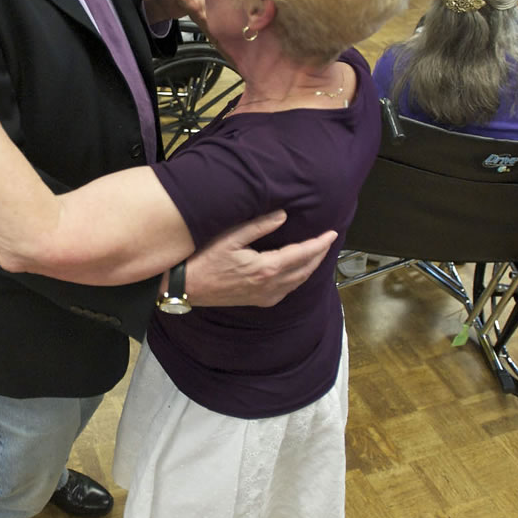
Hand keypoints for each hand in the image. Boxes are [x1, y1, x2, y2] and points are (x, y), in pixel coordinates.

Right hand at [185, 211, 337, 307]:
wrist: (186, 287)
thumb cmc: (204, 260)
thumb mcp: (230, 237)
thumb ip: (259, 226)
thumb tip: (283, 215)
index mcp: (266, 268)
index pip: (302, 254)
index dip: (319, 243)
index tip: (331, 234)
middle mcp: (270, 285)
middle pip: (305, 269)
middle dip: (319, 255)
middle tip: (328, 241)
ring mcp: (265, 296)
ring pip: (298, 282)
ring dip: (310, 267)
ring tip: (318, 253)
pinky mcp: (259, 301)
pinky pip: (287, 290)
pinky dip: (298, 279)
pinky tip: (297, 272)